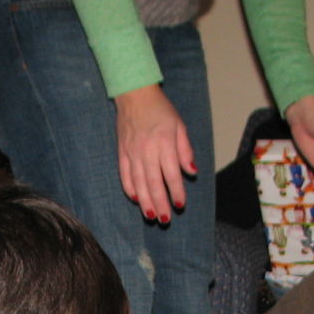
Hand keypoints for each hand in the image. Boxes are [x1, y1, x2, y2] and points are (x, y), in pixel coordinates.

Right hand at [114, 84, 195, 222]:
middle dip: (160, 203)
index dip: (176, 191)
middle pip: (154, 183)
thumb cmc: (160, 110)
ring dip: (145, 201)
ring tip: (151, 215)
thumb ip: (185, 150)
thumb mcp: (179, 126)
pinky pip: (125, 175)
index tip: (180, 205)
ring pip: (139, 183)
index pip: (171, 174)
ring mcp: (132, 153)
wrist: (134, 94)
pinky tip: (137, 200)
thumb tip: (191, 172)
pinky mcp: (122, 153)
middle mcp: (147, 150)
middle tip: (165, 219)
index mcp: (164, 143)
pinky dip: (130, 189)